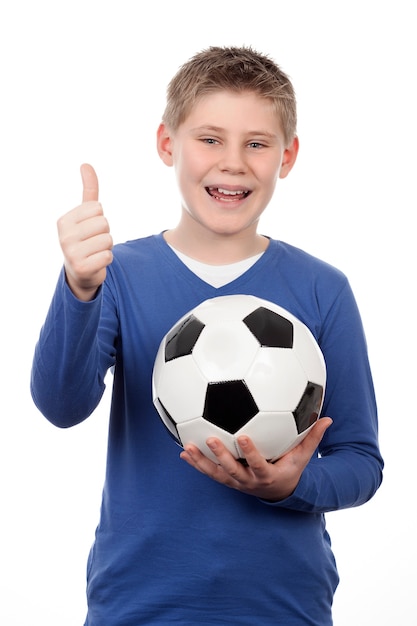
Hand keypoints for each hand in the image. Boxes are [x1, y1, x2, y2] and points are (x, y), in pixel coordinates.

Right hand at [57, 164, 112, 300]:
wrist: (80, 272)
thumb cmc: (85, 239)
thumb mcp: (85, 215)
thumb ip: (89, 190)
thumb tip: (86, 164)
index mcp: (64, 221)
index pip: (98, 208)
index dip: (99, 219)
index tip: (90, 229)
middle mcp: (64, 236)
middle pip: (104, 223)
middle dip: (104, 233)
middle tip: (93, 243)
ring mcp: (71, 253)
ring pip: (108, 240)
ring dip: (106, 247)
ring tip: (94, 252)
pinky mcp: (82, 268)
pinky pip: (108, 256)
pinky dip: (106, 260)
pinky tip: (95, 263)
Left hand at [180, 417, 332, 500]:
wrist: (278, 492)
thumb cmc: (290, 468)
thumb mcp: (302, 456)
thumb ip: (312, 438)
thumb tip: (327, 418)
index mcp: (266, 475)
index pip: (258, 464)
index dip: (250, 453)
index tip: (243, 437)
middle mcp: (248, 480)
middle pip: (232, 470)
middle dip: (221, 456)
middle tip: (210, 439)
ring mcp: (235, 482)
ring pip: (216, 474)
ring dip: (201, 461)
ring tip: (188, 448)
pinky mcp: (226, 480)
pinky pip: (209, 472)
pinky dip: (196, 464)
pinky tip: (183, 452)